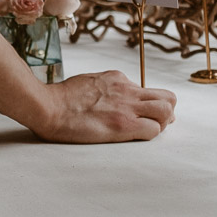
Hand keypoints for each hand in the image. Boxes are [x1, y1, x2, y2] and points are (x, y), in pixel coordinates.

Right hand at [33, 71, 176, 142]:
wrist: (48, 106)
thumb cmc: (61, 98)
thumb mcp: (89, 81)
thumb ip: (107, 87)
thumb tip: (113, 97)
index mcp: (118, 78)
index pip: (148, 90)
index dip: (151, 104)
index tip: (145, 114)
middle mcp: (127, 90)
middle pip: (168, 97)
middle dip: (167, 112)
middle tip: (156, 123)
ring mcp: (127, 107)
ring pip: (166, 112)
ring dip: (162, 124)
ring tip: (148, 131)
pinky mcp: (123, 125)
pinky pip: (152, 130)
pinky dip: (149, 136)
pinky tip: (135, 138)